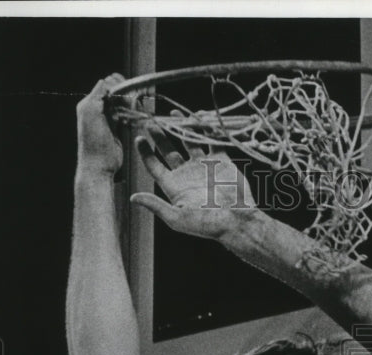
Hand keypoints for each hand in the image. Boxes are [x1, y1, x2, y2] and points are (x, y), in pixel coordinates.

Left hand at [76, 74, 126, 175]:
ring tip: (133, 110)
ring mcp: (107, 120)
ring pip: (121, 103)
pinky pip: (124, 116)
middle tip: (131, 102)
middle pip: (114, 92)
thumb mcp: (91, 112)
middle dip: (124, 94)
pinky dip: (130, 114)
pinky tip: (132, 118)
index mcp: (89, 103)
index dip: (117, 85)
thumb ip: (97, 94)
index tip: (125, 92)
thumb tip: (107, 81)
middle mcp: (97, 110)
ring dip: (128, 104)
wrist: (99, 166)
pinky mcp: (116, 130)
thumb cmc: (93, 143)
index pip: (105, 84)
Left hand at [131, 123, 256, 239]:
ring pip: (189, 142)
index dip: (146, 153)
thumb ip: (156, 205)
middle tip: (151, 121)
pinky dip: (207, 129)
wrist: (237, 220)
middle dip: (160, 136)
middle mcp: (187, 175)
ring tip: (173, 113)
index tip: (138, 138)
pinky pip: (213, 140)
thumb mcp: (177, 218)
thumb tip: (133, 198)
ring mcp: (204, 166)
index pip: (155, 166)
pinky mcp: (221, 161)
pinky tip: (199, 117)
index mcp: (175, 187)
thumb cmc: (207, 224)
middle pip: (169, 151)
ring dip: (181, 127)